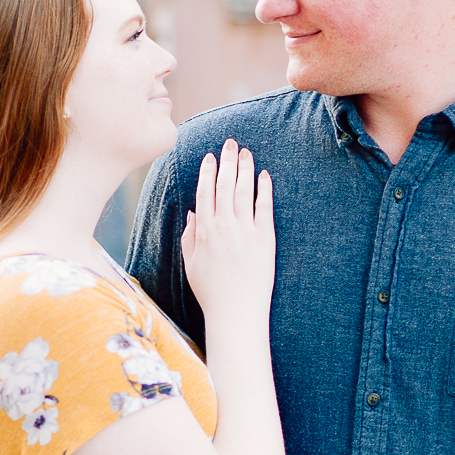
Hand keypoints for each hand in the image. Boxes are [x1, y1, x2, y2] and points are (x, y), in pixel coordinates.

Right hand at [182, 140, 274, 323]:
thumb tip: (193, 213)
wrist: (236, 312)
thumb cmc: (212, 291)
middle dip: (227, 161)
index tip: (210, 156)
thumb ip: (190, 237)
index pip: (204, 192)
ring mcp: (245, 231)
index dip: (207, 171)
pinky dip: (263, 189)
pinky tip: (264, 176)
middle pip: (224, 185)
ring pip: (243, 191)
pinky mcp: (264, 239)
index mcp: (203, 231)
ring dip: (245, 169)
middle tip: (230, 143)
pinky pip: (264, 207)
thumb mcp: (191, 264)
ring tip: (246, 152)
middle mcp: (223, 227)